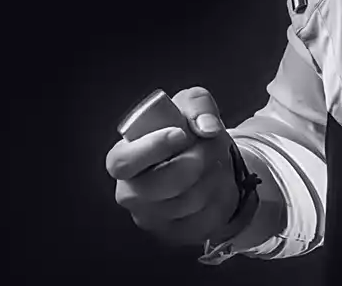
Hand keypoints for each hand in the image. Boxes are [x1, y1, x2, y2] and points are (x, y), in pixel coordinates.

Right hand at [106, 86, 240, 247]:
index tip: (181, 134)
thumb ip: (198, 105)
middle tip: (211, 146)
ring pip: (188, 201)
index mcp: (122, 160)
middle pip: (158, 185)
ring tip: (215, 163)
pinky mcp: (176, 235)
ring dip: (212, 177)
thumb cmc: (189, 134)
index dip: (151, 148)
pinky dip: (220, 198)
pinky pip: (205, 220)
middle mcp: (130, 193)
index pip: (122, 162)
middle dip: (194, 162)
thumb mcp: (191, 105)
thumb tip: (207, 128)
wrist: (210, 166)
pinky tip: (217, 185)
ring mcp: (152, 219)